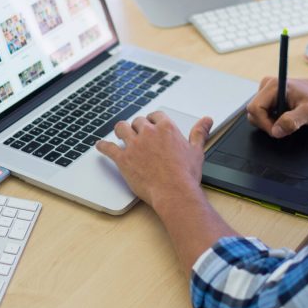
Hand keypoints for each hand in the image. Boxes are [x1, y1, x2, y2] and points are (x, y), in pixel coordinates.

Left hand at [95, 111, 212, 208]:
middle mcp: (148, 133)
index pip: (155, 115)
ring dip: (121, 130)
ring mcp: (134, 145)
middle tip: (138, 134)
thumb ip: (199, 132)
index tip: (151, 124)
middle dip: (137, 127)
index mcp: (166, 128)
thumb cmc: (186, 174)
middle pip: (137, 121)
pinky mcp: (123, 159)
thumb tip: (207, 120)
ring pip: (121, 128)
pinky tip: (100, 146)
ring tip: (120, 134)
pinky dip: (103, 146)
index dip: (152, 120)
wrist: (174, 192)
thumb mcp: (196, 150)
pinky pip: (108, 148)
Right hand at [246, 74, 307, 137]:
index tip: (279, 131)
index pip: (255, 108)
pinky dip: (271, 119)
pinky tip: (285, 116)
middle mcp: (267, 85)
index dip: (264, 124)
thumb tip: (275, 131)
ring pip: (256, 114)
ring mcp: (266, 91)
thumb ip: (292, 121)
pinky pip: (261, 113)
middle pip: (252, 112)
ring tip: (287, 119)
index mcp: (274, 86)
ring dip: (269, 122)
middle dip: (267, 124)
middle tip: (285, 126)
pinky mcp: (268, 96)